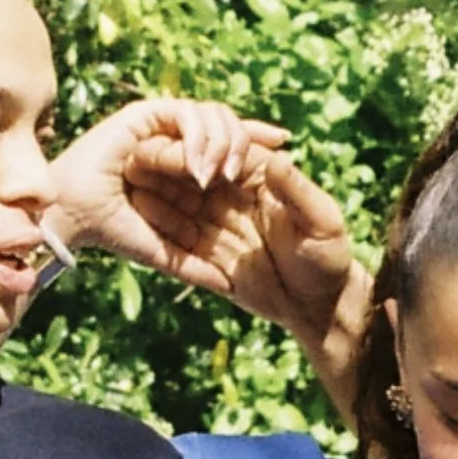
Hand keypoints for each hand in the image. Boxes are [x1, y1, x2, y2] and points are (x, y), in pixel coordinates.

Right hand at [39, 98, 287, 293]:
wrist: (73, 220)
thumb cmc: (111, 233)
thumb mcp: (166, 251)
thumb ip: (195, 266)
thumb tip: (228, 287)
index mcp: (187, 165)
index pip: (231, 142)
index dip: (258, 140)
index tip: (285, 145)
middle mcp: (178, 141)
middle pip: (227, 121)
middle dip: (247, 137)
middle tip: (252, 169)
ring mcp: (161, 127)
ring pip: (210, 114)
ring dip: (222, 141)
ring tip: (221, 176)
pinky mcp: (143, 117)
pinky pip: (184, 113)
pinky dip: (196, 136)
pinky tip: (200, 168)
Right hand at [114, 144, 363, 351]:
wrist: (320, 309)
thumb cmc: (329, 262)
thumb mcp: (322, 224)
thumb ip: (298, 191)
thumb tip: (277, 155)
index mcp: (263, 180)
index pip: (225, 155)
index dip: (199, 149)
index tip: (176, 148)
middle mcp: (236, 196)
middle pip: (195, 173)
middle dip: (167, 166)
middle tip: (134, 161)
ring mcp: (221, 222)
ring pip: (181, 200)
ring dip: (157, 191)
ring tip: (128, 185)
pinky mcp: (211, 251)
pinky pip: (179, 235)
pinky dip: (159, 225)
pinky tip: (137, 216)